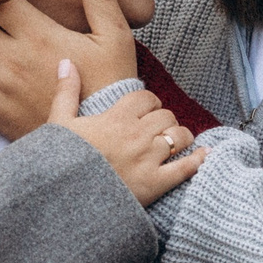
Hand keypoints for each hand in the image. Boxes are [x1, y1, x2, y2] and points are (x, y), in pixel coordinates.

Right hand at [43, 59, 204, 207]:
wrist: (63, 200)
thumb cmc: (60, 162)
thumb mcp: (58, 124)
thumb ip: (66, 92)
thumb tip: (67, 62)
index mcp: (117, 118)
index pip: (146, 98)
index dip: (148, 103)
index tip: (144, 111)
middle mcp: (137, 135)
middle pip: (166, 116)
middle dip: (163, 120)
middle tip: (156, 130)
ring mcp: (149, 160)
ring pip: (179, 137)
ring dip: (179, 137)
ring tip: (175, 142)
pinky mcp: (156, 184)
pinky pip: (186, 168)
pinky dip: (198, 160)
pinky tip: (204, 155)